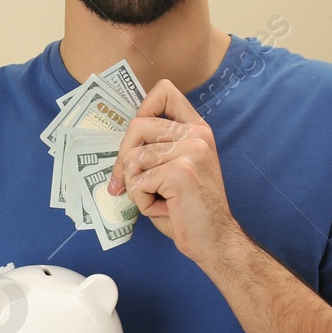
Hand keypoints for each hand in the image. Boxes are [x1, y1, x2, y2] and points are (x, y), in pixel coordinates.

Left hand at [106, 78, 242, 265]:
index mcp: (196, 129)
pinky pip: (138, 183)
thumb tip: (116, 143)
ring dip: (136, 187)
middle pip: (136, 126)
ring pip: (133, 159)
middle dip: (124, 159)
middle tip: (127, 184)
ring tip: (159, 199)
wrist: (215, 240)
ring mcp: (191, 151)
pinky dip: (143, 202)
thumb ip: (153, 148)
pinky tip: (166, 209)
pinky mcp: (180, 172)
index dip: (141, 110)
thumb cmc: (187, 208)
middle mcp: (197, 134)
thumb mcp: (173, 168)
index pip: (164, 92)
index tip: (135, 140)